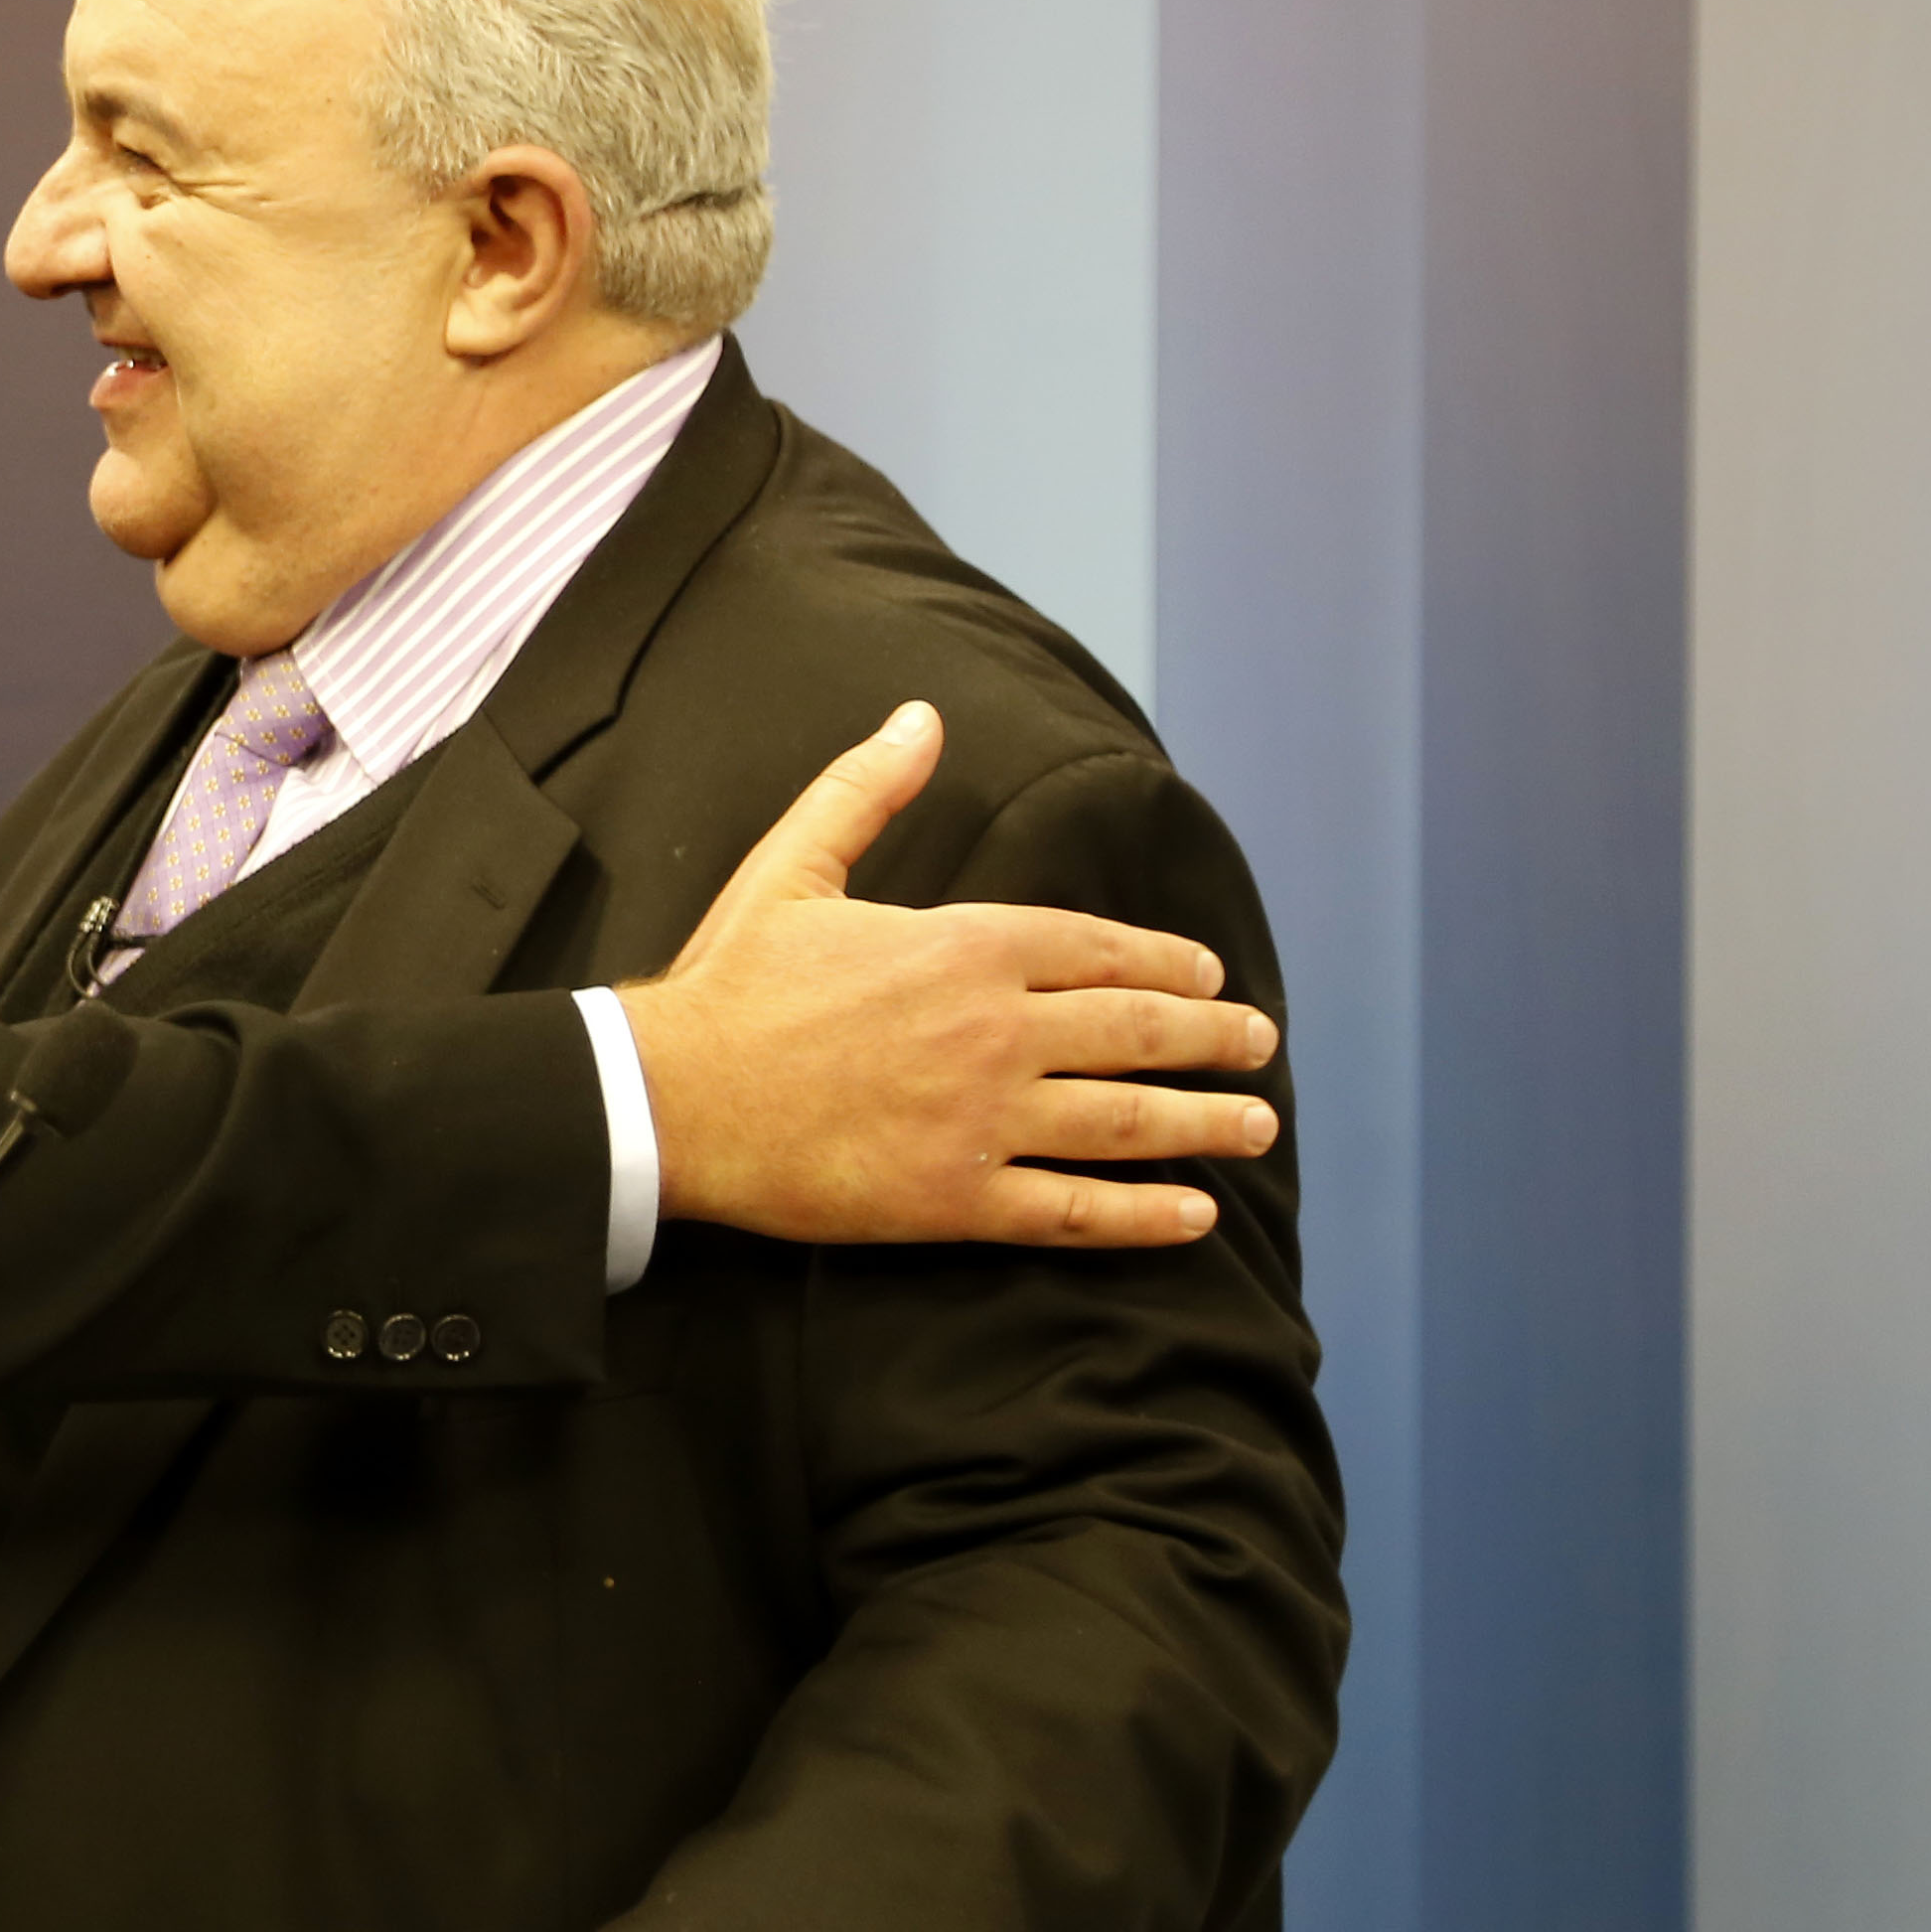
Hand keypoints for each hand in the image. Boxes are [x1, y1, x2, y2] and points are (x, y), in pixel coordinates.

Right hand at [616, 702, 1277, 1245]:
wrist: (671, 1097)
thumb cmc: (729, 983)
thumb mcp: (794, 866)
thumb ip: (868, 791)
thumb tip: (920, 716)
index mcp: (967, 945)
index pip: (1102, 949)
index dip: (1168, 963)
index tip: (1210, 978)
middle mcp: (996, 1030)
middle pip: (1137, 1030)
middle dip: (1213, 1037)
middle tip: (1259, 1045)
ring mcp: (984, 1120)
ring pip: (1127, 1121)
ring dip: (1204, 1122)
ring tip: (1254, 1123)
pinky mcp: (956, 1198)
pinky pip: (1074, 1210)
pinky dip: (1142, 1216)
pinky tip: (1193, 1215)